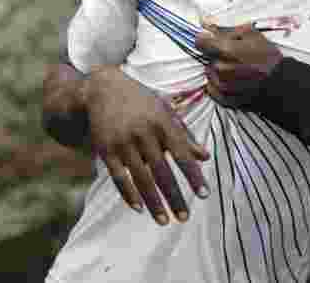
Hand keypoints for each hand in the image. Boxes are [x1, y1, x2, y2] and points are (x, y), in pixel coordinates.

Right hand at [84, 65, 210, 224]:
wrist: (103, 89)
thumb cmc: (142, 102)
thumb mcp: (166, 112)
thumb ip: (185, 135)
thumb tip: (206, 156)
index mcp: (162, 122)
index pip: (182, 154)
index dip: (193, 175)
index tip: (203, 194)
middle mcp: (143, 133)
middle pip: (162, 171)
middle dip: (174, 196)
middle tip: (184, 217)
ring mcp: (123, 142)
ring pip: (141, 178)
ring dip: (153, 202)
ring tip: (164, 220)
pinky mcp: (106, 150)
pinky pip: (119, 177)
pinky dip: (129, 194)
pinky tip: (139, 209)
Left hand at [196, 22, 283, 106]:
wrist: (280, 83)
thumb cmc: (268, 57)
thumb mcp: (251, 34)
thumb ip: (226, 29)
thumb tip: (206, 24)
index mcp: (225, 50)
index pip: (200, 42)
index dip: (206, 39)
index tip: (212, 40)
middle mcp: (219, 68)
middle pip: (208, 58)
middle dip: (218, 56)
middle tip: (234, 57)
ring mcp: (221, 85)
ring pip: (210, 73)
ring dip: (219, 70)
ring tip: (237, 69)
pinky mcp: (224, 98)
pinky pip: (212, 88)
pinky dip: (219, 83)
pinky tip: (234, 80)